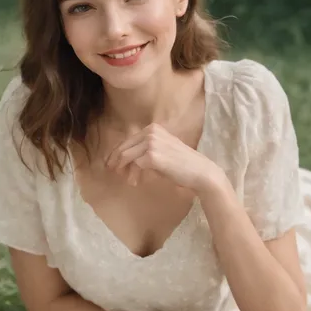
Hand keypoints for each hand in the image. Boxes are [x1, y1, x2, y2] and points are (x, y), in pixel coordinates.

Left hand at [105, 123, 220, 191]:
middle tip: (111, 170)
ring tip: (129, 180)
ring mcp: (151, 142)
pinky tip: (136, 182)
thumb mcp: (162, 150)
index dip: (118, 151)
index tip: (112, 162)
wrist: (199, 171)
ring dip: (124, 169)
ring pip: (126, 156)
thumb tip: (125, 159)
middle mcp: (151, 132)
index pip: (129, 139)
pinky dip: (133, 175)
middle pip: (124, 146)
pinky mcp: (151, 156)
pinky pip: (135, 165)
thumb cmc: (182, 164)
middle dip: (116, 160)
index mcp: (153, 128)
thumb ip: (145, 150)